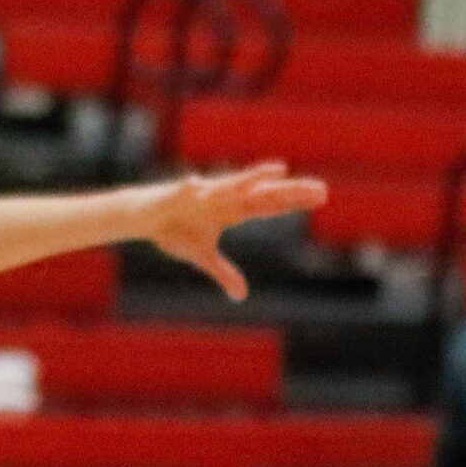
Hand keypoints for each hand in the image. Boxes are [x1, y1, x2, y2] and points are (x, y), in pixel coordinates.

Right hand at [136, 162, 327, 300]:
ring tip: (278, 170)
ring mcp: (203, 194)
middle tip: (323, 189)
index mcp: (232, 210)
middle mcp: (224, 198)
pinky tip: (197, 185)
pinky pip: (186, 190)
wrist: (142, 216)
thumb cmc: (174, 230)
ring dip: (254, 178)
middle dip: (291, 191)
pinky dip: (192, 188)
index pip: (270, 205)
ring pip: (234, 184)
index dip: (295, 201)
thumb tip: (241, 296)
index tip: (322, 197)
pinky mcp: (177, 194)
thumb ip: (223, 272)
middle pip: (263, 194)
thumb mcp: (202, 257)